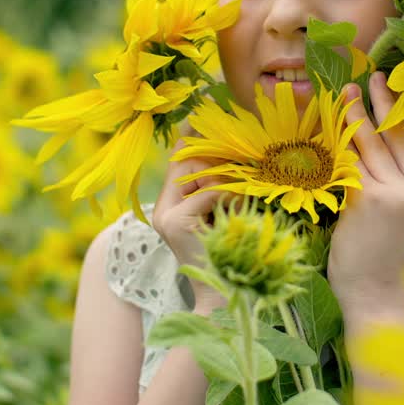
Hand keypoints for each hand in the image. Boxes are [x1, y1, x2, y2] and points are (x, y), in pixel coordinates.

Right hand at [152, 132, 229, 312]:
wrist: (224, 295)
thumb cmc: (230, 253)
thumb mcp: (224, 214)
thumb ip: (220, 186)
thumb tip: (231, 150)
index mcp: (170, 203)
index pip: (177, 157)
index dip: (189, 134)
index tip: (201, 109)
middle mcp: (161, 207)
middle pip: (190, 160)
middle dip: (219, 166)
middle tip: (241, 183)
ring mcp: (164, 215)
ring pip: (200, 172)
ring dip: (227, 182)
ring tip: (241, 202)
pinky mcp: (174, 222)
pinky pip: (208, 192)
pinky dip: (229, 197)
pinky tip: (238, 210)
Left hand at [327, 72, 403, 321]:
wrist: (379, 298)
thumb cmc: (388, 261)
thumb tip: (383, 148)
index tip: (392, 90)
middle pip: (400, 135)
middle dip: (384, 102)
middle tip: (372, 77)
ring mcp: (399, 193)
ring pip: (373, 144)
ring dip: (357, 116)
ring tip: (344, 94)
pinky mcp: (372, 199)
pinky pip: (352, 162)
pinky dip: (341, 143)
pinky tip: (330, 127)